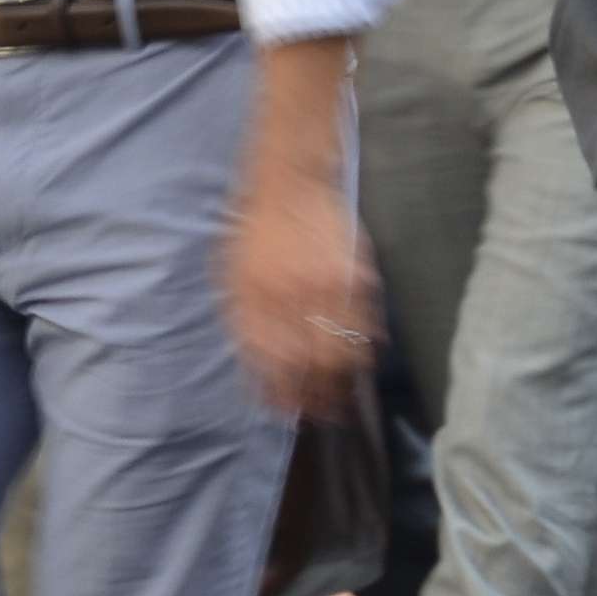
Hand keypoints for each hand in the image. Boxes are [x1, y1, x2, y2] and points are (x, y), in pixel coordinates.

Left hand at [224, 155, 375, 419]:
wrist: (288, 182)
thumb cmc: (253, 233)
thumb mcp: (231, 279)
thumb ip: (245, 322)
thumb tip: (259, 366)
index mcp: (252, 303)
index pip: (268, 364)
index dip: (278, 393)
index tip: (286, 411)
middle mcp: (288, 301)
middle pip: (306, 364)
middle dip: (316, 395)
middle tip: (322, 413)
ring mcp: (324, 289)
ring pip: (339, 348)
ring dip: (343, 377)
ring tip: (345, 394)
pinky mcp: (355, 275)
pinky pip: (364, 321)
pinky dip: (365, 343)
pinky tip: (364, 354)